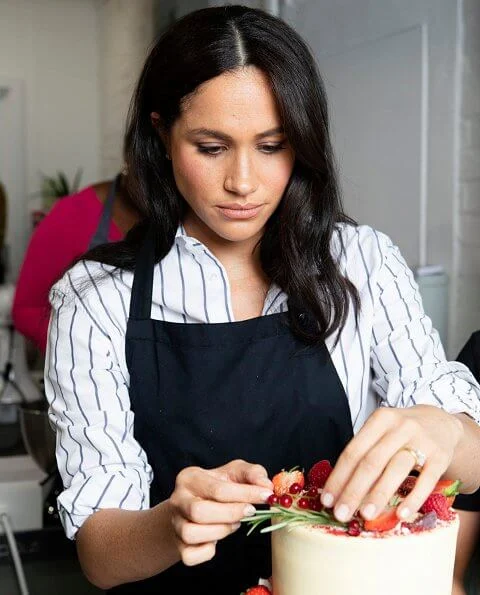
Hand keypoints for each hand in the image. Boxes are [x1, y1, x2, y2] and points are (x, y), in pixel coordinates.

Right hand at [169, 459, 272, 565]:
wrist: (192, 507)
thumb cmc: (217, 488)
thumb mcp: (234, 473)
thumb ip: (252, 473)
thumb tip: (266, 486)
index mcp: (190, 477)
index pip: (218, 489)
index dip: (245, 494)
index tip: (266, 496)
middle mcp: (178, 499)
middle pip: (199, 512)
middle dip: (230, 514)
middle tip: (249, 511)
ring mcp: (175, 523)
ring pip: (192, 533)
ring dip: (220, 531)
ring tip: (233, 523)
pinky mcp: (178, 545)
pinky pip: (190, 555)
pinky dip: (207, 551)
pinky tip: (217, 539)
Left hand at [320, 405, 463, 521]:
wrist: (441, 423)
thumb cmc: (402, 433)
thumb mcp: (382, 432)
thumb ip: (364, 453)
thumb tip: (340, 490)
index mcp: (379, 419)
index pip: (353, 451)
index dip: (339, 477)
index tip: (327, 500)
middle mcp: (399, 427)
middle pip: (371, 461)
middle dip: (353, 490)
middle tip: (341, 514)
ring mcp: (421, 440)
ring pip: (396, 468)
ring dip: (378, 494)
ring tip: (365, 515)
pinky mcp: (440, 456)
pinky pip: (426, 480)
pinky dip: (413, 499)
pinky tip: (401, 515)